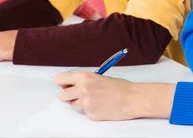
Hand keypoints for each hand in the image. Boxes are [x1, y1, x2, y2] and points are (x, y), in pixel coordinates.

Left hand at [54, 72, 174, 120]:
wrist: (132, 98)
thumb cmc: (119, 87)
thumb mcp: (99, 77)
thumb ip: (83, 80)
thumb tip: (71, 84)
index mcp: (85, 77)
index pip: (60, 79)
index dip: (61, 82)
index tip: (63, 84)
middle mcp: (83, 90)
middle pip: (62, 95)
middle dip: (68, 95)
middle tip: (76, 94)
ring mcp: (86, 104)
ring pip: (73, 105)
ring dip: (80, 103)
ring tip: (94, 99)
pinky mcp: (91, 115)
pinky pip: (84, 113)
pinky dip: (91, 110)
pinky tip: (101, 106)